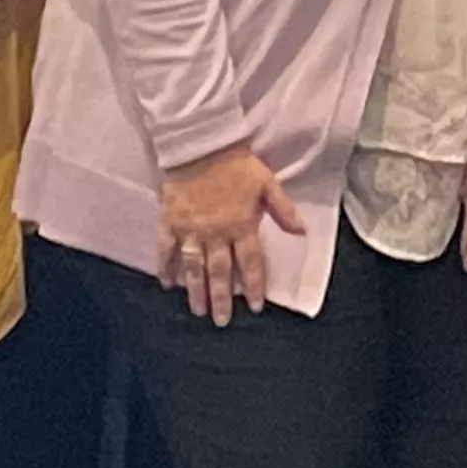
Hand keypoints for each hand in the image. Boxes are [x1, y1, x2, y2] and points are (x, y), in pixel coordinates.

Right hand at [157, 144, 306, 324]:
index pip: (250, 262)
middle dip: (222, 298)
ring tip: (197, 311)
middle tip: (221, 321)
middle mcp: (216, 233)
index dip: (254, 285)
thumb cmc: (236, 164)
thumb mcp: (267, 183)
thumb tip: (301, 231)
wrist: (200, 146)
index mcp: (241, 224)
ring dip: (195, 290)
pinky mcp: (169, 222)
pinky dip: (166, 267)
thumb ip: (283, 209)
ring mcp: (190, 229)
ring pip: (193, 267)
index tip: (255, 307)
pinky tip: (167, 284)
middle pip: (220, 272)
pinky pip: (166, 249)